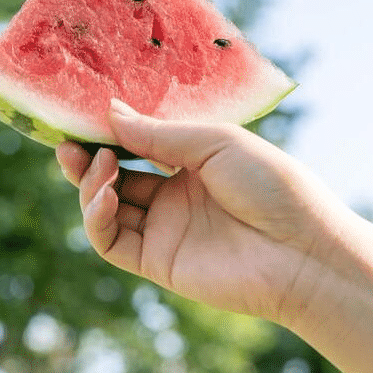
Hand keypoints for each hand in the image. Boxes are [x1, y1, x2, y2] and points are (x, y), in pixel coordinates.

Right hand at [55, 99, 341, 323]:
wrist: (304, 251)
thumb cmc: (273, 186)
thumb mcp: (214, 142)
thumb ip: (158, 133)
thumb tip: (108, 111)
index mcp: (191, 162)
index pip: (136, 144)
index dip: (108, 131)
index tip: (82, 112)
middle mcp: (173, 195)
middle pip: (112, 175)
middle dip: (86, 157)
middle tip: (68, 141)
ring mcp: (163, 229)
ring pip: (104, 206)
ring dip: (89, 183)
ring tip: (98, 163)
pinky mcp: (156, 261)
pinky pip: (110, 240)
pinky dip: (97, 215)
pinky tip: (105, 192)